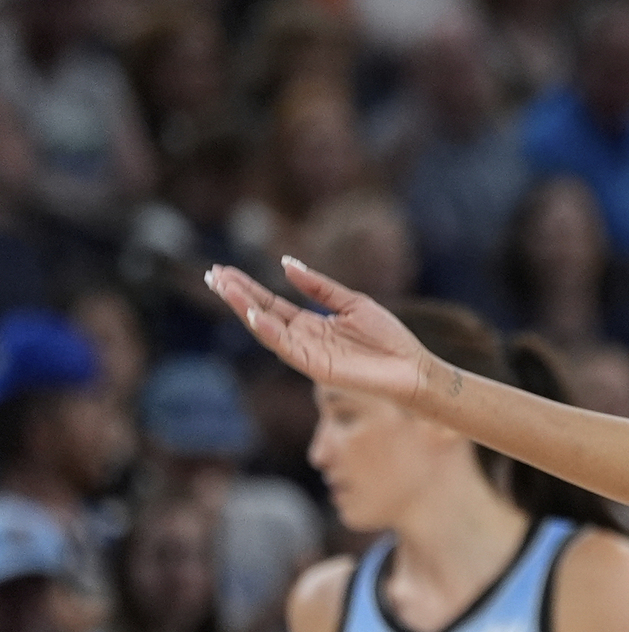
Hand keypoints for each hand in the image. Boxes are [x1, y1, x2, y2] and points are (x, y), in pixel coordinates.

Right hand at [206, 259, 431, 402]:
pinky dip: (269, 333)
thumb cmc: (387, 338)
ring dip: (245, 309)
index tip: (222, 271)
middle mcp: (303, 338)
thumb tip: (286, 264)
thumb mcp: (352, 303)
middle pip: (262, 313)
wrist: (412, 368)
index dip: (246, 287)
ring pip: (268, 330)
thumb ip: (319, 287)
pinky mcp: (316, 367)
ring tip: (225, 288)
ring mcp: (307, 353)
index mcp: (311, 323)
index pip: (270, 303)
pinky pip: (287, 348)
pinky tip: (254, 316)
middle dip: (236, 295)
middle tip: (212, 275)